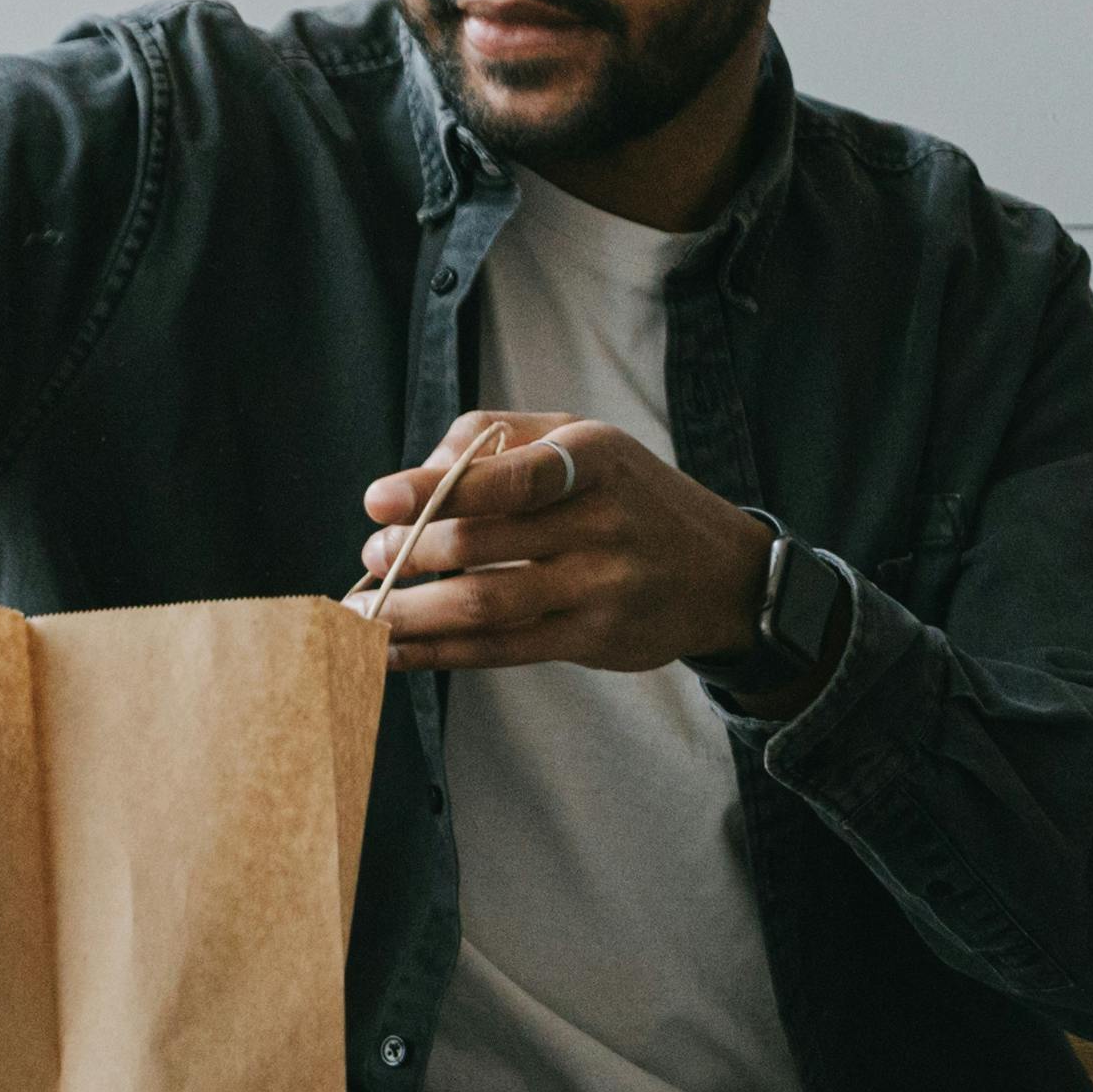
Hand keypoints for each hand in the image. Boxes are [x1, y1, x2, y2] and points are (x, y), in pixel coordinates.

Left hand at [348, 410, 768, 676]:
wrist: (725, 575)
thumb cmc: (632, 496)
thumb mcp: (586, 439)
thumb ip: (500, 439)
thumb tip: (419, 474)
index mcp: (597, 459)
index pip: (512, 473)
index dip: (436, 488)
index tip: (377, 500)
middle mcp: (604, 523)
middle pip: (484, 541)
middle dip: (409, 550)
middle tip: (372, 555)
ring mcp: (603, 586)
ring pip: (485, 602)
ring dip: (412, 610)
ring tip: (367, 607)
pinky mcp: (595, 639)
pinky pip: (503, 648)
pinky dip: (440, 652)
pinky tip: (394, 651)